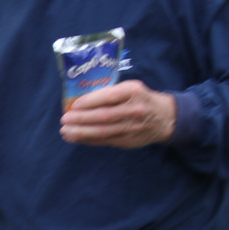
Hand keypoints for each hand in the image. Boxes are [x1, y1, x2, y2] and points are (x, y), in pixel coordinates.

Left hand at [60, 81, 176, 148]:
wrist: (164, 118)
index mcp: (133, 92)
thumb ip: (110, 93)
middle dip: (81, 119)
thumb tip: (80, 100)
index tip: (74, 105)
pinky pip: (105, 141)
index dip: (89, 102)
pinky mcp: (128, 141)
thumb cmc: (140, 99)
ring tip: (65, 131)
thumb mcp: (130, 88)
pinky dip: (88, 140)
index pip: (108, 97)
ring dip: (81, 133)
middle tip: (64, 120)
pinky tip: (76, 138)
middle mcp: (134, 110)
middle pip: (104, 117)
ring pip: (103, 132)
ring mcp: (132, 128)